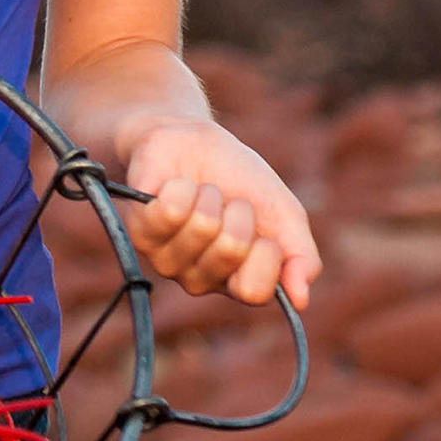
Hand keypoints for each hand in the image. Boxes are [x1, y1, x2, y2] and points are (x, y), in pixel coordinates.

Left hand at [114, 116, 321, 310]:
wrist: (193, 142)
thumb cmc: (240, 181)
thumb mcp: (284, 214)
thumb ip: (301, 257)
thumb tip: (301, 298)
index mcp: (237, 280)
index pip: (254, 292)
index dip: (266, 253)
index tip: (265, 231)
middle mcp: (199, 279)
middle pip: (231, 250)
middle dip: (239, 211)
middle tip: (229, 203)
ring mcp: (165, 258)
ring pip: (202, 227)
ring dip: (211, 196)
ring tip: (202, 192)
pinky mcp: (139, 232)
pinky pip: (171, 211)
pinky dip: (183, 187)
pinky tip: (177, 187)